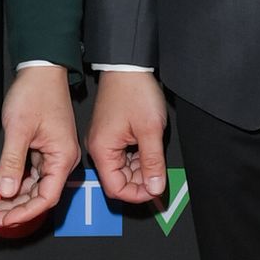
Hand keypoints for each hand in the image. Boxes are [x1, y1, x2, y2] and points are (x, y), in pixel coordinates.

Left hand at [0, 69, 81, 235]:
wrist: (41, 70)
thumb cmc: (36, 94)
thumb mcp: (19, 129)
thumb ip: (12, 162)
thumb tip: (6, 190)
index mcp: (63, 157)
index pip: (46, 197)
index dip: (25, 212)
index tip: (5, 220)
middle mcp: (62, 160)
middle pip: (40, 196)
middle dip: (16, 210)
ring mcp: (53, 156)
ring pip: (34, 187)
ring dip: (14, 199)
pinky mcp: (45, 150)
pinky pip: (32, 175)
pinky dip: (16, 184)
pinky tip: (1, 191)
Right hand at [88, 71, 168, 206]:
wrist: (128, 66)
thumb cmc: (134, 91)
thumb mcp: (150, 130)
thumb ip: (152, 162)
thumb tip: (155, 187)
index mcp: (102, 150)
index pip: (115, 188)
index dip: (137, 194)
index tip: (155, 190)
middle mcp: (99, 148)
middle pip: (119, 180)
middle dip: (140, 182)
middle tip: (161, 176)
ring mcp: (105, 141)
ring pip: (123, 169)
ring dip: (141, 170)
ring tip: (157, 160)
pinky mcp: (111, 135)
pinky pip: (124, 156)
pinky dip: (138, 158)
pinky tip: (150, 151)